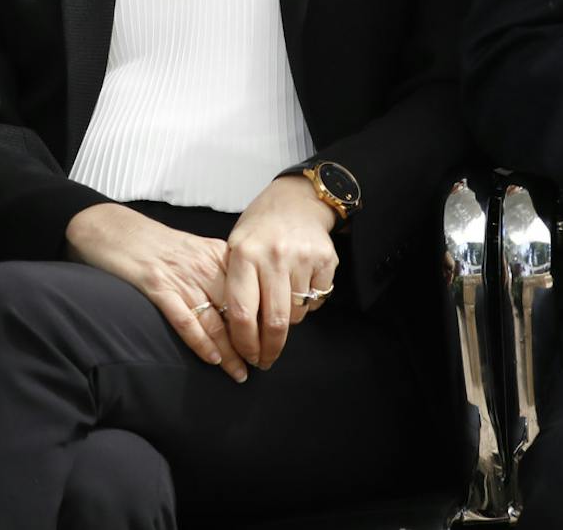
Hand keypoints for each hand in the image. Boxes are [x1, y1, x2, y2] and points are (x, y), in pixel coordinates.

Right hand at [66, 203, 247, 381]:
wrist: (114, 229)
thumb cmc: (155, 244)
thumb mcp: (195, 249)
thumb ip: (219, 271)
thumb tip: (246, 300)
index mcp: (216, 255)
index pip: (251, 291)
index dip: (263, 319)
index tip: (273, 341)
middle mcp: (203, 265)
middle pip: (237, 309)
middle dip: (252, 340)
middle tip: (263, 363)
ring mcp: (180, 277)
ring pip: (214, 320)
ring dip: (230, 351)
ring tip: (241, 372)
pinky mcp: (156, 287)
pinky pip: (184, 320)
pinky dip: (200, 342)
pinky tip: (213, 359)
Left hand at [223, 175, 339, 369]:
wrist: (296, 200)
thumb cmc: (260, 229)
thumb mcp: (236, 248)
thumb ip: (236, 285)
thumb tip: (238, 334)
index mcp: (244, 254)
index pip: (242, 312)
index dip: (244, 342)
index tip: (247, 356)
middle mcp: (274, 256)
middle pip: (274, 321)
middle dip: (269, 348)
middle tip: (265, 360)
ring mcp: (302, 257)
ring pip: (297, 314)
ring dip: (288, 322)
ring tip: (280, 310)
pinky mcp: (326, 260)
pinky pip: (317, 301)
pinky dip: (309, 304)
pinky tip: (300, 288)